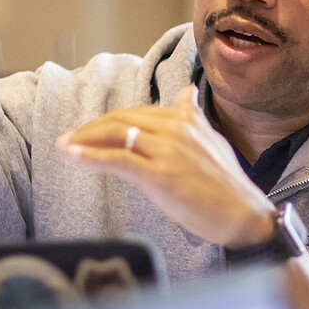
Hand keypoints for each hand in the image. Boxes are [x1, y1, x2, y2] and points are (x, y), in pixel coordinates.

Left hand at [55, 85, 277, 247]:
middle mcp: (176, 128)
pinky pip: (117, 159)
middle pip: (121, 120)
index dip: (108, 121)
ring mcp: (167, 150)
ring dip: (83, 140)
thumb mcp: (212, 141)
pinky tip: (72, 156)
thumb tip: (187, 92)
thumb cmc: (228, 187)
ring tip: (64, 146)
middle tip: (69, 139)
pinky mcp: (159, 174)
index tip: (89, 132)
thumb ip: (193, 117)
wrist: (244, 215)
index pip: (136, 113)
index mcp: (187, 119)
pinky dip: (90, 157)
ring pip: (115, 135)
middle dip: (90, 129)